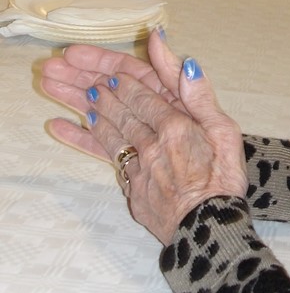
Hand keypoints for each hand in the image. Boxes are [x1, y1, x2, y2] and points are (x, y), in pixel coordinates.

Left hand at [41, 30, 247, 244]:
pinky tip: (61, 127)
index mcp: (175, 127)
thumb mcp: (224, 132)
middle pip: (121, 112)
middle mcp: (150, 144)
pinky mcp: (131, 190)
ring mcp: (137, 169)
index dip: (127, 84)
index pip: (143, 97)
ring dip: (90, 112)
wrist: (210, 230)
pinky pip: (105, 160)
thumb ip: (201, 96)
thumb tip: (187, 62)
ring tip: (77, 97)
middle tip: (82, 79)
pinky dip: (80, 140)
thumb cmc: (224, 181)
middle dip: (99, 92)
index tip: (112, 75)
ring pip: (109, 133)